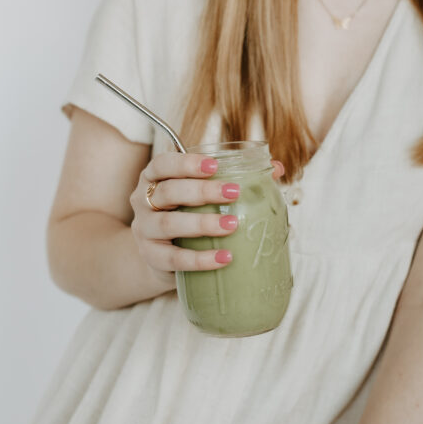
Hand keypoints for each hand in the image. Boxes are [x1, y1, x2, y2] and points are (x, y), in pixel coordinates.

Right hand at [129, 152, 284, 284]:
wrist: (160, 260)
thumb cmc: (187, 217)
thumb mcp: (203, 197)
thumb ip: (236, 180)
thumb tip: (277, 169)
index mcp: (156, 179)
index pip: (163, 164)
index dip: (186, 163)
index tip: (214, 166)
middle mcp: (145, 202)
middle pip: (168, 191)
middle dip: (202, 191)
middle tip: (233, 193)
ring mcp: (145, 230)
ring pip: (168, 223)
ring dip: (202, 223)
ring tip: (232, 225)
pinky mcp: (152, 257)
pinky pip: (174, 259)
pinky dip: (199, 259)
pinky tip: (224, 257)